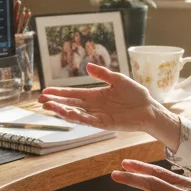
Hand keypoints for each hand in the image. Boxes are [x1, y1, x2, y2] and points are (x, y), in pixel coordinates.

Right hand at [39, 63, 179, 146]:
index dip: (59, 93)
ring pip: (76, 114)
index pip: (73, 94)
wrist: (149, 108)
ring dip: (63, 111)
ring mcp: (98, 115)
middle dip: (55, 103)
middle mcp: (94, 106)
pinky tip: (69, 114)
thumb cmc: (135, 94)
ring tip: (50, 107)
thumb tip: (87, 66)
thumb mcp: (119, 79)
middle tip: (41, 101)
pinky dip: (79, 118)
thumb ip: (103, 74)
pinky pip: (89, 121)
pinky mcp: (106, 123)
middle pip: (70, 104)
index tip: (46, 91)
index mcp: (95, 95)